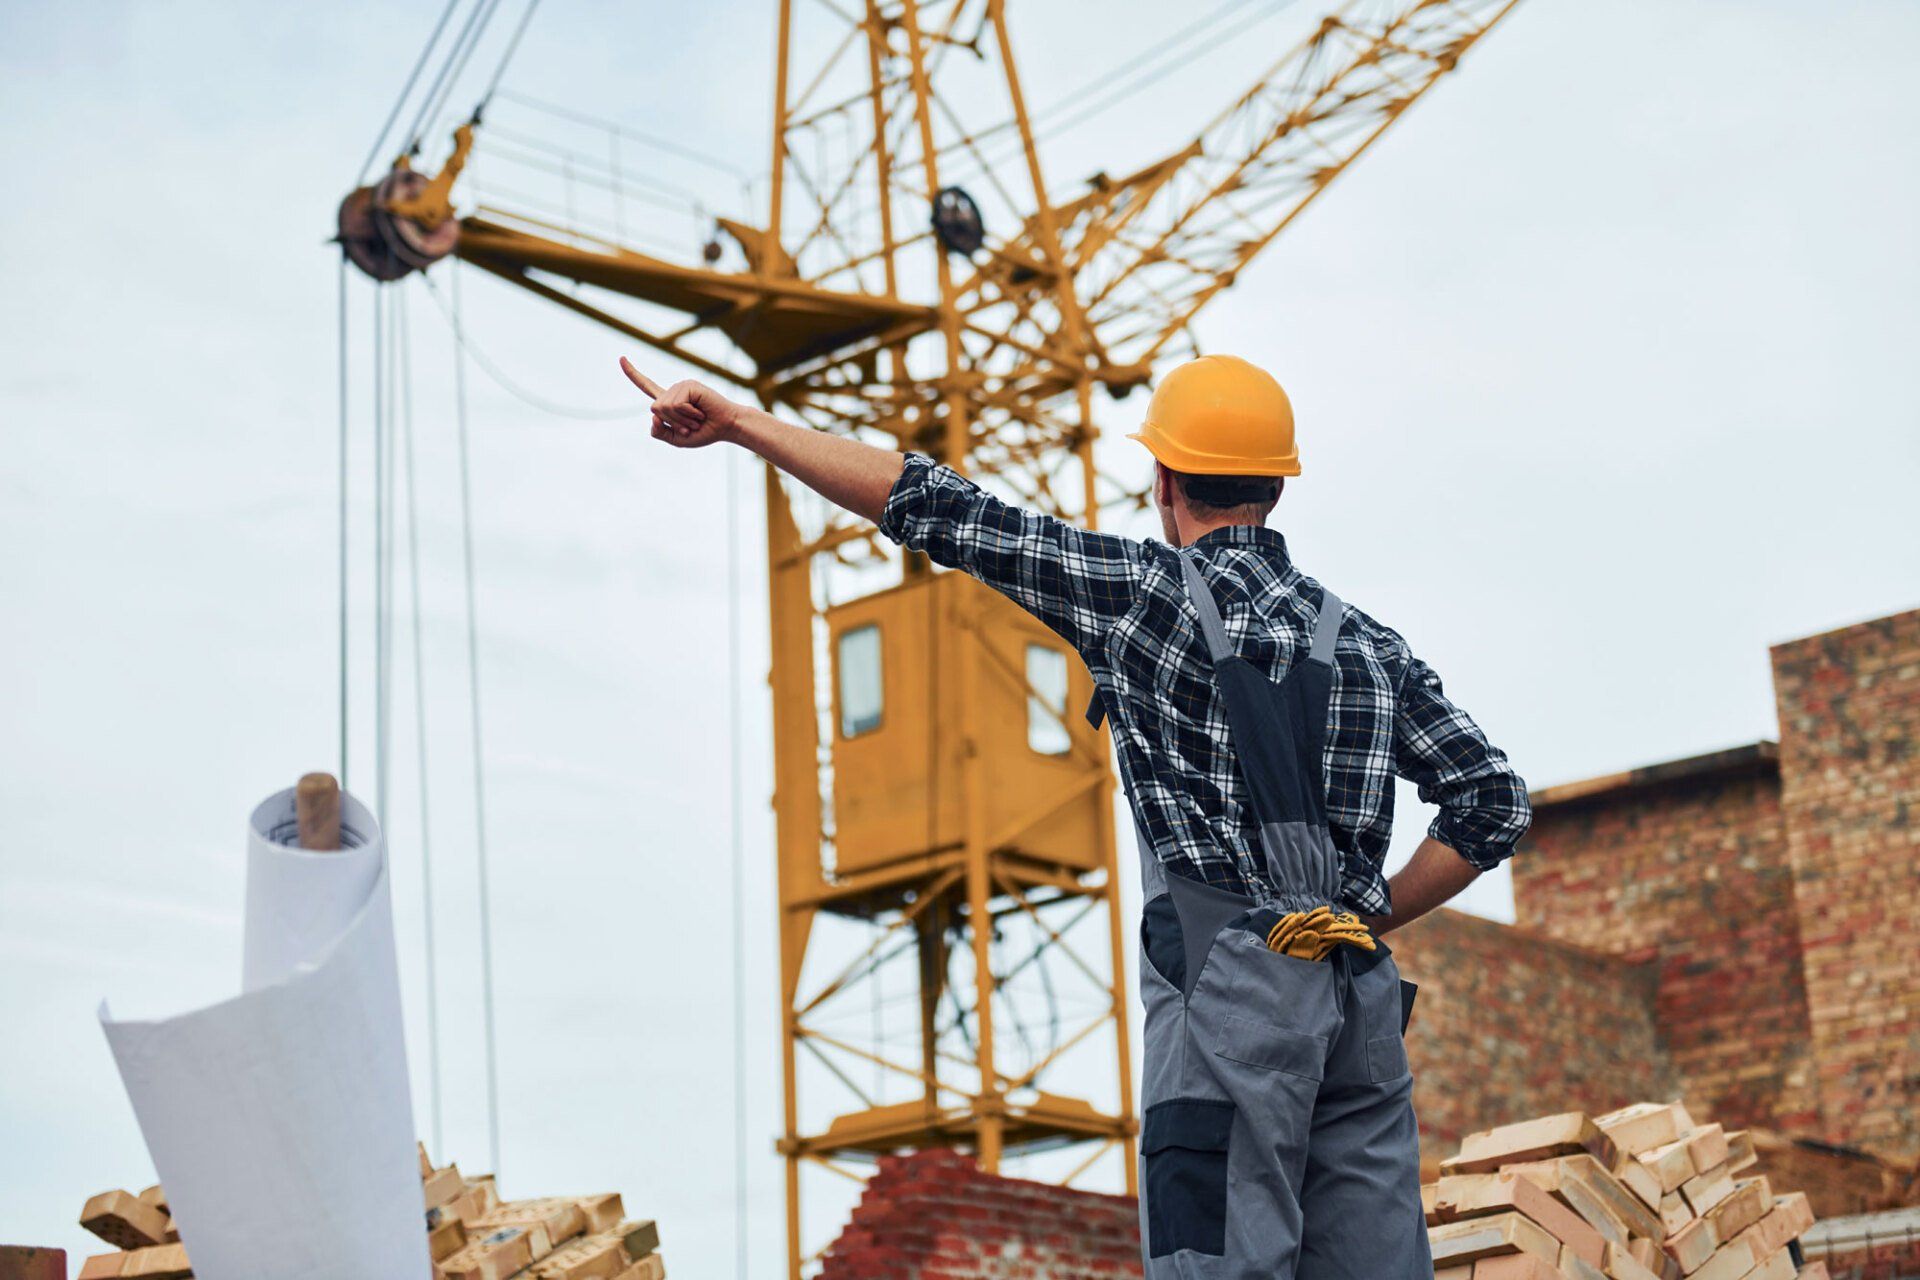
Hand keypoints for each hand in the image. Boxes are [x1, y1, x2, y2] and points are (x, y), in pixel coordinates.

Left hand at [619, 358, 744, 447]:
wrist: (726, 427)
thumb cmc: (705, 432)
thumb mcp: (676, 439)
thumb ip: (660, 433)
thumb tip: (652, 416)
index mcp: (668, 401)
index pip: (646, 386)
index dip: (632, 373)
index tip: (621, 358)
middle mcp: (673, 391)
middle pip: (655, 408)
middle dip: (672, 423)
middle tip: (690, 425)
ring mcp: (681, 386)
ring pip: (664, 407)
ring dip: (681, 420)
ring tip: (697, 419)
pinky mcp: (689, 385)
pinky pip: (677, 404)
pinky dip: (688, 414)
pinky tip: (700, 412)